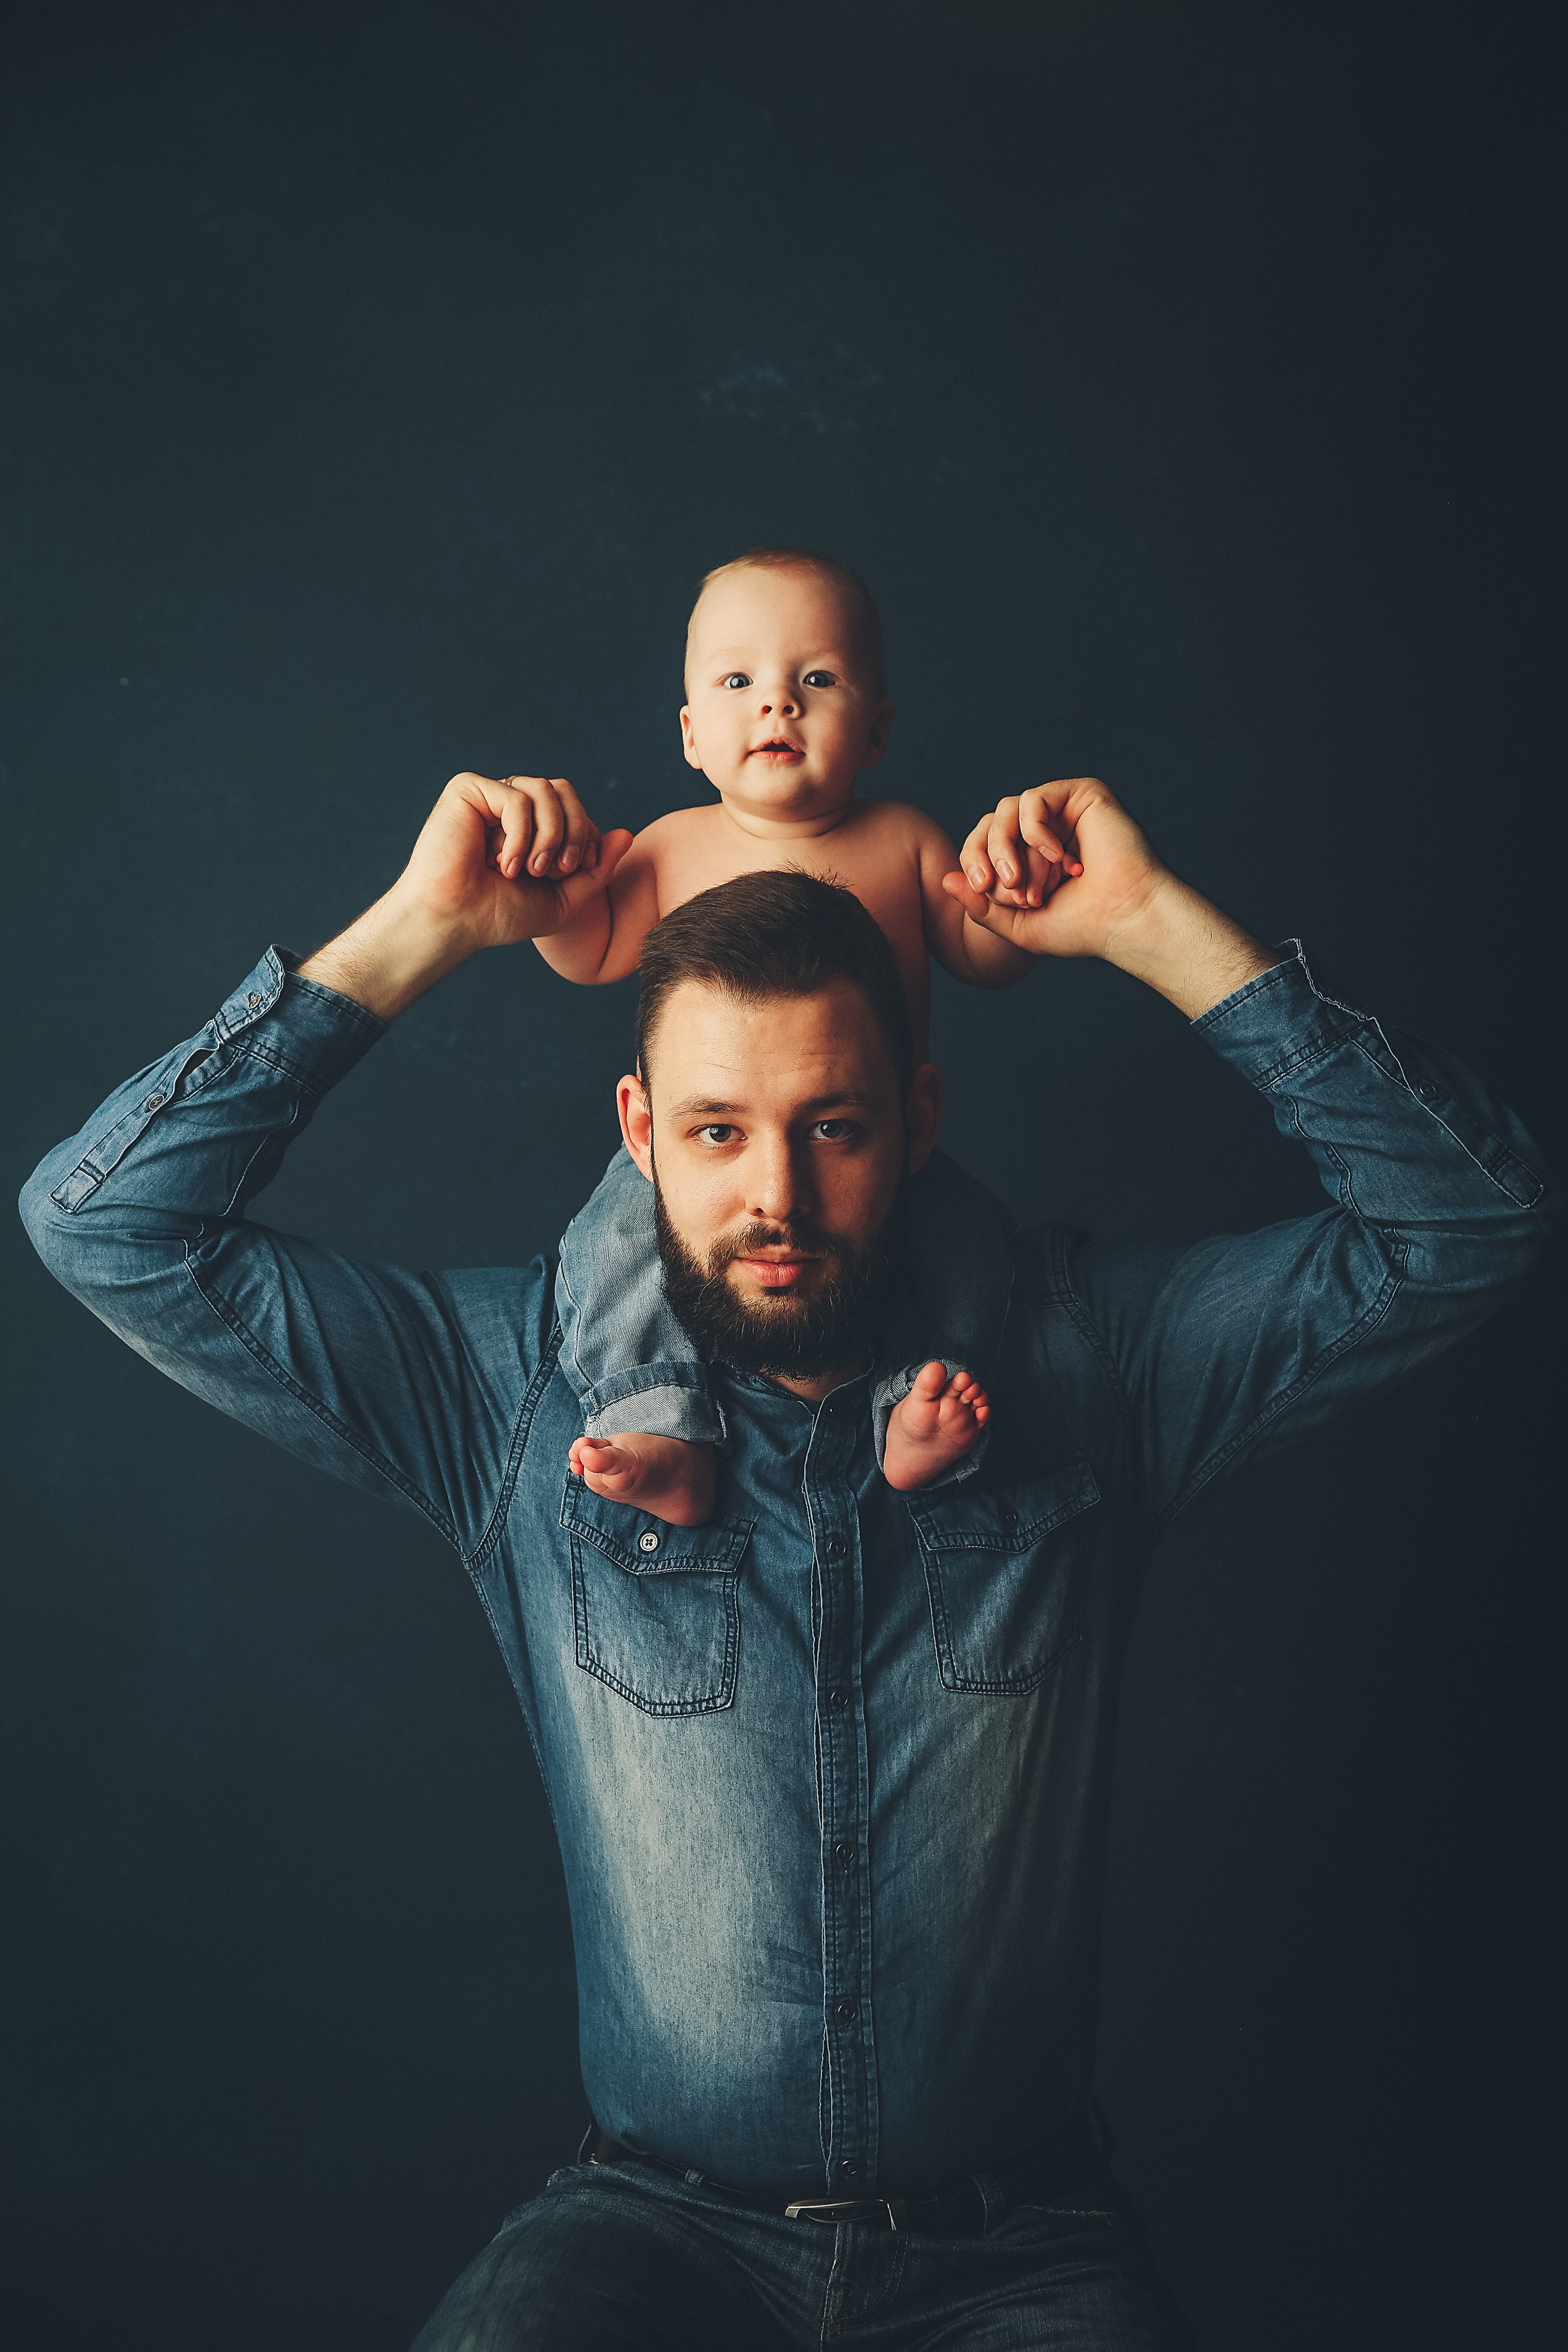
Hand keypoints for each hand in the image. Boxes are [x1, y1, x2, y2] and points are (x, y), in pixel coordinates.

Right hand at [396, 772, 632, 955]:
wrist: (455, 922)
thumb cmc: (500, 915)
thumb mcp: (564, 900)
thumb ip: (597, 869)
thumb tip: (627, 833)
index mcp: (533, 826)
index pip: (577, 810)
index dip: (587, 838)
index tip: (573, 873)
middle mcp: (513, 806)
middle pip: (565, 791)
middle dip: (574, 831)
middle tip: (559, 870)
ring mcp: (491, 795)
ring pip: (545, 789)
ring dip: (550, 834)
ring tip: (531, 869)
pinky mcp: (468, 790)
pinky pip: (516, 798)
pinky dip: (519, 835)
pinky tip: (502, 864)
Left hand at [941, 777, 1167, 962]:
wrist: (1126, 920)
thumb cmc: (1081, 928)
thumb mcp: (1018, 925)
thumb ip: (980, 906)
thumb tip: (944, 880)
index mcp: (1029, 856)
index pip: (981, 844)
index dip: (975, 864)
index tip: (989, 892)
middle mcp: (1045, 829)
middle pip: (990, 824)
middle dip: (992, 857)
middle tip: (1012, 889)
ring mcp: (1063, 811)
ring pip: (1007, 809)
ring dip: (1011, 849)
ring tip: (1031, 882)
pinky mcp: (1082, 795)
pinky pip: (1033, 798)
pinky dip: (1035, 830)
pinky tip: (1059, 857)